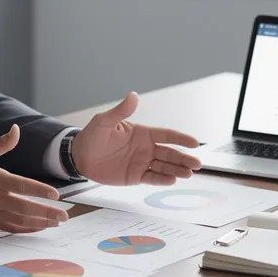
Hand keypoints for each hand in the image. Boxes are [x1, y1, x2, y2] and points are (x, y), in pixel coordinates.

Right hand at [0, 125, 68, 232]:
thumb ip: (2, 143)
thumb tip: (17, 129)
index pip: (23, 186)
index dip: (41, 191)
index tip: (56, 195)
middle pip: (26, 208)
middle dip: (48, 213)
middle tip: (65, 216)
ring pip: (21, 220)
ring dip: (41, 223)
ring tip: (57, 223)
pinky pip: (11, 228)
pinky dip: (27, 229)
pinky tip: (39, 227)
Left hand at [72, 92, 202, 185]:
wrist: (80, 156)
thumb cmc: (92, 136)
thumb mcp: (105, 122)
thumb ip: (121, 111)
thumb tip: (134, 95)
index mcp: (142, 133)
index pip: (166, 135)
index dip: (181, 139)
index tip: (195, 143)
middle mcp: (146, 148)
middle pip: (170, 153)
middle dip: (184, 158)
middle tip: (197, 164)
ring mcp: (141, 163)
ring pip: (164, 167)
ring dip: (177, 170)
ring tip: (189, 174)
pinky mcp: (135, 176)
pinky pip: (151, 178)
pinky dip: (162, 180)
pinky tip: (172, 180)